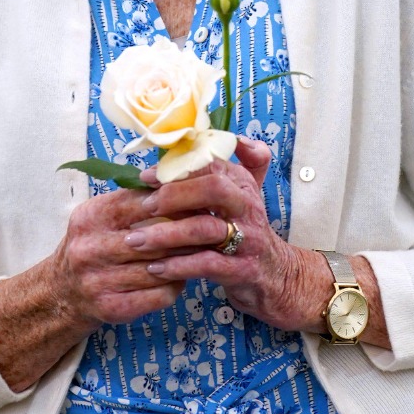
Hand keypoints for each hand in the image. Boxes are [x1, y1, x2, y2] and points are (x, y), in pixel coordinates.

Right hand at [47, 171, 220, 325]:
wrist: (62, 292)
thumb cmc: (93, 245)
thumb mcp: (103, 215)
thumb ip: (134, 199)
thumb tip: (180, 181)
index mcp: (90, 217)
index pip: (141, 203)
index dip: (174, 201)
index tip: (201, 200)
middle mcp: (90, 249)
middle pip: (154, 238)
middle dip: (187, 233)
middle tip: (213, 227)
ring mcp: (98, 281)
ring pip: (160, 267)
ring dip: (186, 260)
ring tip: (203, 251)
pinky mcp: (112, 308)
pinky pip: (159, 295)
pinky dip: (176, 285)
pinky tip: (182, 276)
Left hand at [125, 135, 323, 333]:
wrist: (277, 275)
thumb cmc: (248, 231)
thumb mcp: (246, 194)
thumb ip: (236, 163)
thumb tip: (233, 137)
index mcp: (242, 184)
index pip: (210, 164)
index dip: (176, 168)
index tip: (146, 177)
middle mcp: (247, 207)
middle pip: (213, 188)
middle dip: (174, 195)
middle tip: (144, 207)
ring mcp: (247, 238)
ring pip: (205, 228)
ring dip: (167, 234)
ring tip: (136, 240)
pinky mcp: (243, 269)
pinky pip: (207, 264)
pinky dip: (178, 266)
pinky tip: (155, 268)